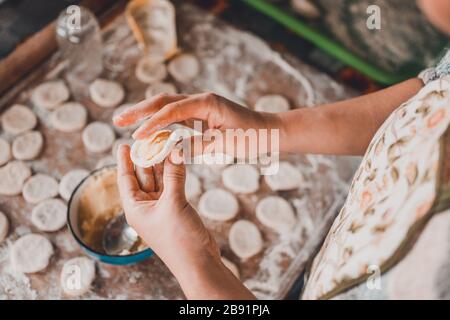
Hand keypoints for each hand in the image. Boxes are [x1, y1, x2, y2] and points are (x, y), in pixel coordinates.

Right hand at [113, 92, 281, 138]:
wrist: (269, 131)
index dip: (153, 123)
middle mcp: (201, 100)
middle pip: (164, 101)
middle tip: (118, 119)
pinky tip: (149, 129)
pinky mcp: (201, 114)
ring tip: (126, 121)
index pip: (173, 110)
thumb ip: (196, 146)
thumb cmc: (252, 137)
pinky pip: (176, 116)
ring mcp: (200, 106)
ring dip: (147, 114)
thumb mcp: (224, 144)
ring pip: (167, 106)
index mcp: (207, 103)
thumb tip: (169, 151)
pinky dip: (161, 122)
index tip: (137, 135)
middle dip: (140, 110)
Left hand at [116, 144, 218, 271]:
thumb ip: (173, 176)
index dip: (125, 161)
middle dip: (147, 158)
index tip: (124, 144)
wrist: (198, 261)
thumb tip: (174, 151)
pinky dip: (175, 173)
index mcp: (135, 208)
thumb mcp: (174, 204)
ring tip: (166, 144)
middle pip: (143, 177)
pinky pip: (172, 185)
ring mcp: (161, 208)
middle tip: (151, 138)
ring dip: (163, 164)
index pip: (126, 179)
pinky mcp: (176, 208)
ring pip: (159, 180)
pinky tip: (178, 159)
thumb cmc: (178, 239)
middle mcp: (145, 207)